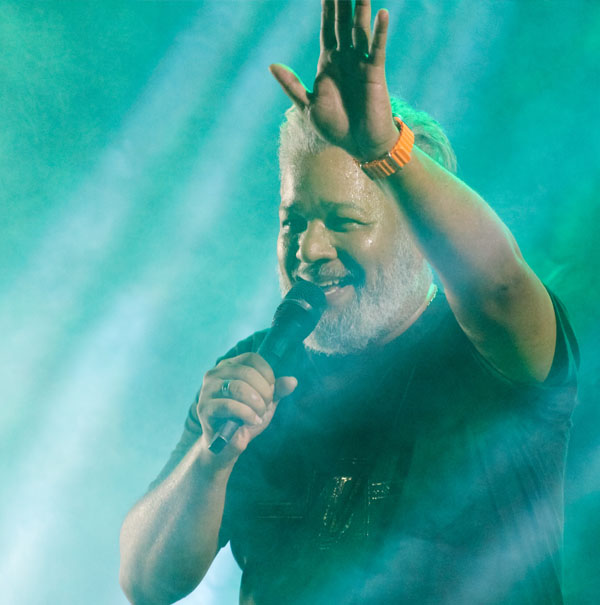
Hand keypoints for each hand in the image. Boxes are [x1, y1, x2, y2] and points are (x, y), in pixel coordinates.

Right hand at [196, 353, 296, 459]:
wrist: (228, 445)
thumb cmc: (246, 418)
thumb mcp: (266, 401)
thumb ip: (277, 390)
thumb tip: (293, 381)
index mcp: (229, 366)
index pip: (252, 358)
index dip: (267, 373)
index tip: (271, 391)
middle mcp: (215, 373)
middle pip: (247, 372)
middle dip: (264, 392)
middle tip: (266, 406)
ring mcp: (207, 390)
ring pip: (238, 387)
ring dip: (256, 403)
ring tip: (259, 415)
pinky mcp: (204, 408)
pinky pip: (229, 405)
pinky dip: (247, 414)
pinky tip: (253, 421)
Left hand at [270, 0, 398, 160]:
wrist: (359, 144)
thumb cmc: (335, 128)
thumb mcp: (308, 107)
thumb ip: (292, 85)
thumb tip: (272, 66)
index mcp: (328, 65)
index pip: (327, 29)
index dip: (326, 9)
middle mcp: (345, 60)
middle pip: (343, 23)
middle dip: (342, 2)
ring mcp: (360, 65)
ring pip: (360, 30)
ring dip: (361, 9)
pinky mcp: (375, 73)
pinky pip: (377, 49)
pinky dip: (380, 32)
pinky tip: (382, 13)